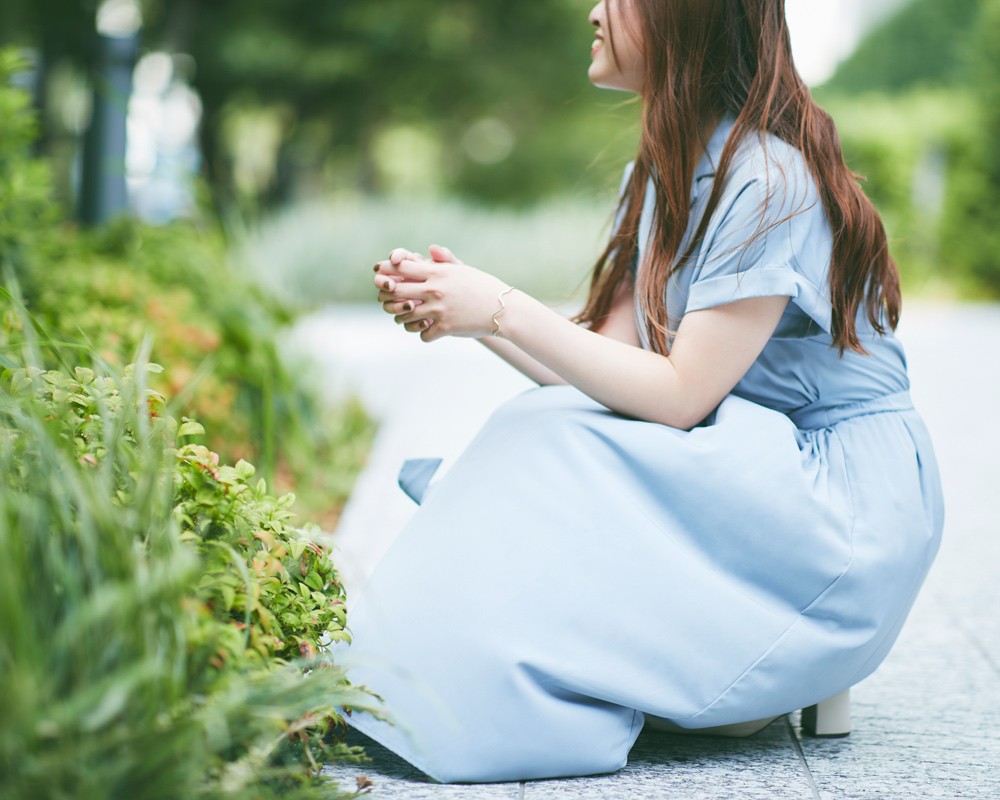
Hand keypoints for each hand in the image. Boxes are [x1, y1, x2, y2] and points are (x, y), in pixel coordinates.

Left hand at [374, 245, 510, 341]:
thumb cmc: (482, 286)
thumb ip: (444, 260)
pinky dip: (423, 333)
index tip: (381, 274)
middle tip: (386, 299)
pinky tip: (428, 330)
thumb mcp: (463, 269)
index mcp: (437, 272)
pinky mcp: (445, 328)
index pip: (401, 267)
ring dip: (402, 317)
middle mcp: (435, 290)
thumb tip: (430, 249)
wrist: (502, 309)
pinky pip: (422, 334)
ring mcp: (439, 310)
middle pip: (396, 291)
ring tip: (407, 317)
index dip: (387, 270)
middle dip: (386, 295)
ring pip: (405, 316)